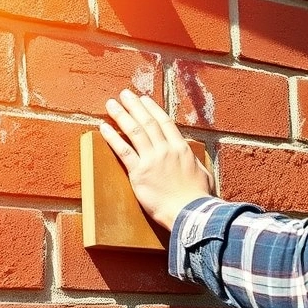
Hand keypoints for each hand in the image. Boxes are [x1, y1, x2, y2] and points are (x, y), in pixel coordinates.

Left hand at [99, 90, 212, 229]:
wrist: (190, 212)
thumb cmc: (199, 197)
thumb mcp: (203, 173)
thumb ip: (193, 162)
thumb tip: (190, 157)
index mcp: (181, 148)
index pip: (165, 122)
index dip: (152, 109)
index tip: (143, 99)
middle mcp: (166, 150)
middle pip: (147, 122)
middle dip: (134, 106)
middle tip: (124, 94)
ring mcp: (152, 160)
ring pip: (134, 131)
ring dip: (121, 115)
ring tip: (111, 104)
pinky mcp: (139, 173)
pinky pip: (123, 151)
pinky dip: (112, 138)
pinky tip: (103, 127)